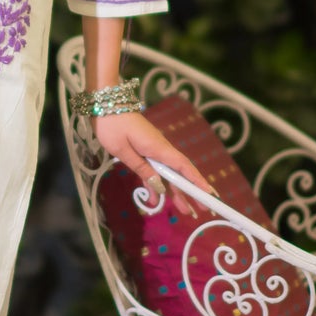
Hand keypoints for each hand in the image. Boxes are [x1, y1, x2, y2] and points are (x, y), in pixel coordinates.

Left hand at [92, 110, 213, 218]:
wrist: (105, 104)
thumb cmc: (112, 125)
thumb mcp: (123, 150)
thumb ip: (141, 168)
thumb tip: (159, 186)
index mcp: (158, 148)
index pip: (183, 167)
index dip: (197, 181)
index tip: (209, 195)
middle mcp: (161, 149)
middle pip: (180, 173)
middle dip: (191, 192)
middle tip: (203, 210)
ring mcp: (154, 150)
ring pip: (168, 174)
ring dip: (175, 192)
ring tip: (185, 210)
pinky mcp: (146, 150)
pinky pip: (155, 170)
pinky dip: (156, 183)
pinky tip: (155, 198)